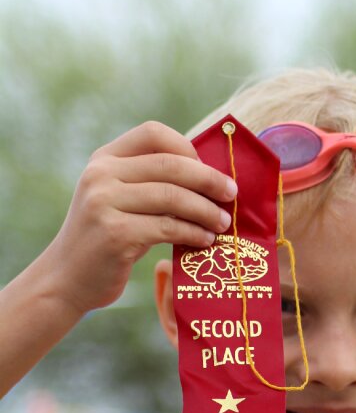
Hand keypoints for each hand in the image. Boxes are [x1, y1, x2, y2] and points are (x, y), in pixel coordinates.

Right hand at [46, 121, 236, 313]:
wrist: (67, 279)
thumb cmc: (106, 239)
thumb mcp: (117, 199)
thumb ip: (149, 182)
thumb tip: (210, 176)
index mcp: (104, 159)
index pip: (153, 133)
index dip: (187, 148)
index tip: (208, 170)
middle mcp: (101, 175)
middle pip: (170, 165)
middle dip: (209, 180)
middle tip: (232, 195)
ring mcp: (105, 203)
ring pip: (173, 197)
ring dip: (206, 211)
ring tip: (223, 224)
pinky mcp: (115, 234)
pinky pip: (168, 228)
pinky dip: (194, 233)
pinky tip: (206, 241)